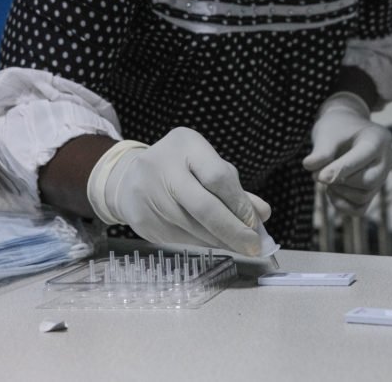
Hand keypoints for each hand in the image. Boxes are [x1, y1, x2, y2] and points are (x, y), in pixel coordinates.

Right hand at [86, 127, 270, 255]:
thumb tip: (263, 214)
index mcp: (185, 145)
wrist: (128, 178)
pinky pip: (181, 239)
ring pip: (194, 228)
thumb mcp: (206, 163)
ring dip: (221, 241)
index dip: (240, 204)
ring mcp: (149, 195)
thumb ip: (234, 187)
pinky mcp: (143, 221)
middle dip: (233, 231)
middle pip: (204, 207)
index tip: (256, 223)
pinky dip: (203, 243)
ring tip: (239, 245)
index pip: (218, 177)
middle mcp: (163, 167)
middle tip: (253, 246)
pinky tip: (215, 243)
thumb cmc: (180, 168)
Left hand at [303, 92, 391, 215]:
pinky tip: (331, 191)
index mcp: (378, 139)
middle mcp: (385, 160)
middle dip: (341, 181)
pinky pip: (360, 208)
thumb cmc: (338, 128)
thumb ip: (321, 150)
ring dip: (339, 192)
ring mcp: (382, 177)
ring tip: (324, 178)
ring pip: (363, 197)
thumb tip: (309, 166)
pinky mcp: (372, 191)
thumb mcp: (327, 133)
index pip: (364, 158)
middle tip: (320, 175)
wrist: (346, 127)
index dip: (340, 169)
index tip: (319, 175)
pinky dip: (342, 205)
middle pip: (369, 182)